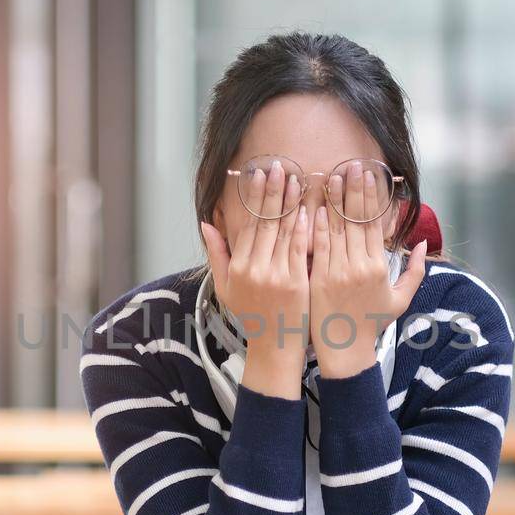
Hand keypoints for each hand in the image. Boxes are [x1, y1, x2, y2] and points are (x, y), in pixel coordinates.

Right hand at [199, 160, 309, 398]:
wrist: (274, 346)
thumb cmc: (251, 315)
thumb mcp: (226, 287)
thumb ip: (217, 254)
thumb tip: (206, 223)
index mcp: (238, 267)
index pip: (247, 224)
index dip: (253, 198)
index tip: (258, 175)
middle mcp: (255, 269)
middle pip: (265, 222)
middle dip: (273, 192)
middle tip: (278, 167)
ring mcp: (277, 276)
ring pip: (284, 231)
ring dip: (291, 203)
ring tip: (297, 179)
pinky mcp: (297, 283)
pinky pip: (300, 249)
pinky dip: (304, 228)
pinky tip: (308, 209)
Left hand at [309, 169, 426, 379]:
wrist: (344, 348)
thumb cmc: (371, 324)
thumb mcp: (400, 299)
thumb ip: (414, 272)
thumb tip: (422, 246)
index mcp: (379, 267)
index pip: (375, 224)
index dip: (372, 198)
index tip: (370, 175)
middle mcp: (360, 266)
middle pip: (357, 220)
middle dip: (355, 190)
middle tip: (353, 166)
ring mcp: (338, 271)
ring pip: (337, 229)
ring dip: (335, 201)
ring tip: (333, 177)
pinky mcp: (318, 277)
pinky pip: (317, 246)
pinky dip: (317, 225)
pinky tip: (315, 205)